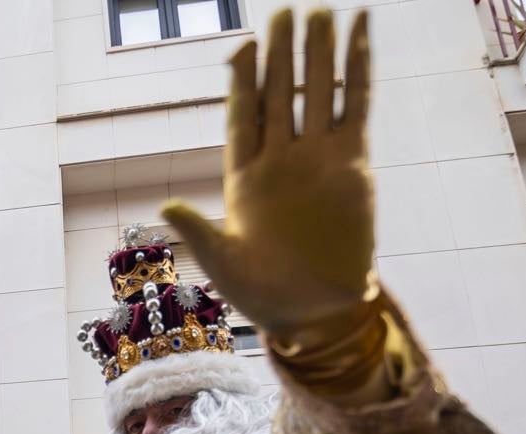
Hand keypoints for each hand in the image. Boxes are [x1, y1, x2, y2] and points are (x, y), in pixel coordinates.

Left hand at [162, 10, 373, 343]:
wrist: (314, 311)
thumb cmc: (262, 294)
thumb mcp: (224, 264)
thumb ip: (199, 232)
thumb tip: (165, 208)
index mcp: (243, 175)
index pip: (242, 115)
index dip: (242, 81)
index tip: (243, 47)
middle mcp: (280, 158)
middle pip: (279, 92)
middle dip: (281, 54)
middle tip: (285, 12)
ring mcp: (317, 157)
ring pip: (317, 91)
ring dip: (319, 52)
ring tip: (323, 11)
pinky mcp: (353, 164)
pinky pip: (355, 107)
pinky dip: (358, 70)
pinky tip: (360, 35)